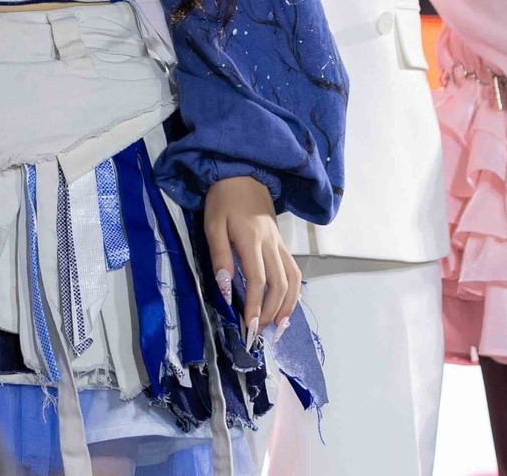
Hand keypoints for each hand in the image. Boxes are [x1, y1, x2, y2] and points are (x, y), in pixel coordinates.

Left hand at [203, 176, 300, 344]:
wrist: (242, 172)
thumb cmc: (223, 200)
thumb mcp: (213, 225)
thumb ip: (220, 257)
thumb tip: (224, 290)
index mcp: (251, 240)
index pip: (258, 281)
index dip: (255, 306)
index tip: (250, 327)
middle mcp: (271, 244)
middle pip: (279, 284)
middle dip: (271, 312)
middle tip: (261, 333)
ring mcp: (279, 243)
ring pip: (292, 279)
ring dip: (288, 305)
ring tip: (279, 326)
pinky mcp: (281, 241)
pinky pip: (293, 269)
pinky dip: (293, 290)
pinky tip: (287, 304)